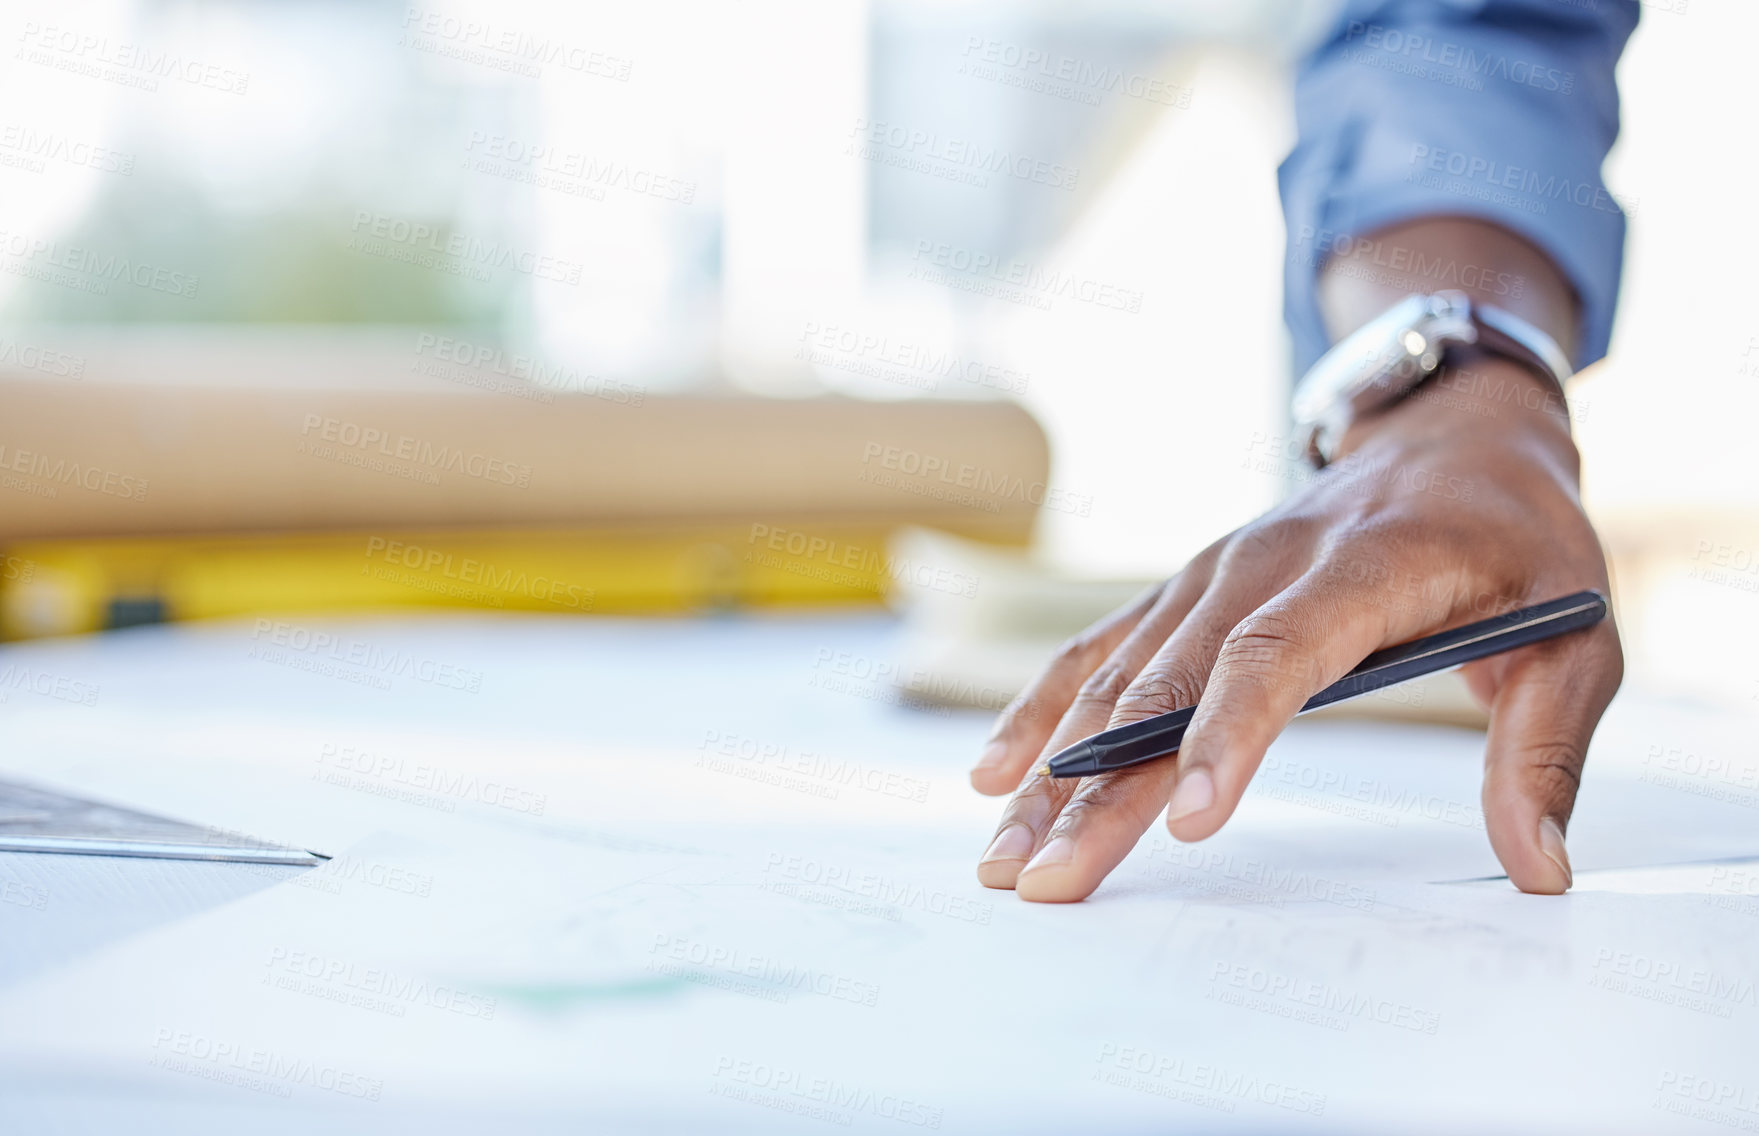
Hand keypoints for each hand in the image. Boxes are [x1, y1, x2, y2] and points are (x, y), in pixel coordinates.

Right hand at [969, 357, 1621, 900]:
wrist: (1451, 435)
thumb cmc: (1518, 541)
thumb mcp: (1576, 634)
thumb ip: (1547, 750)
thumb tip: (1538, 868)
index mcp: (1370, 562)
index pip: (1282, 649)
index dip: (1228, 733)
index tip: (1185, 822)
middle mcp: (1268, 558)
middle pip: (1167, 680)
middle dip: (1098, 787)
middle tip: (1047, 878)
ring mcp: (1213, 568)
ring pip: (1115, 673)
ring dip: (1052, 766)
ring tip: (1002, 853)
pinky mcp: (1185, 587)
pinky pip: (1098, 648)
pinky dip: (1042, 709)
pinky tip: (995, 771)